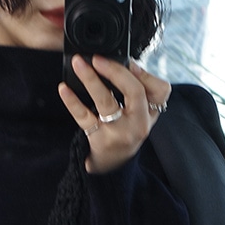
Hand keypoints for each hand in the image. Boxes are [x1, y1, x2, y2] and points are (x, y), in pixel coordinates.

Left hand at [58, 55, 170, 174]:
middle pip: (134, 91)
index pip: (160, 91)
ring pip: (107, 101)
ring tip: (79, 64)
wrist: (112, 165)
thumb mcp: (140, 115)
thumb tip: (125, 63)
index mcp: (150, 115)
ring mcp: (119, 133)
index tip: (129, 61)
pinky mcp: (99, 140)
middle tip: (97, 59)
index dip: (145, 73)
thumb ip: (137, 90)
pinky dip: (73, 102)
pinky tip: (64, 89)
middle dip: (115, 71)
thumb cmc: (124, 132)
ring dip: (91, 79)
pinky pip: (84, 117)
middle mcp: (138, 124)